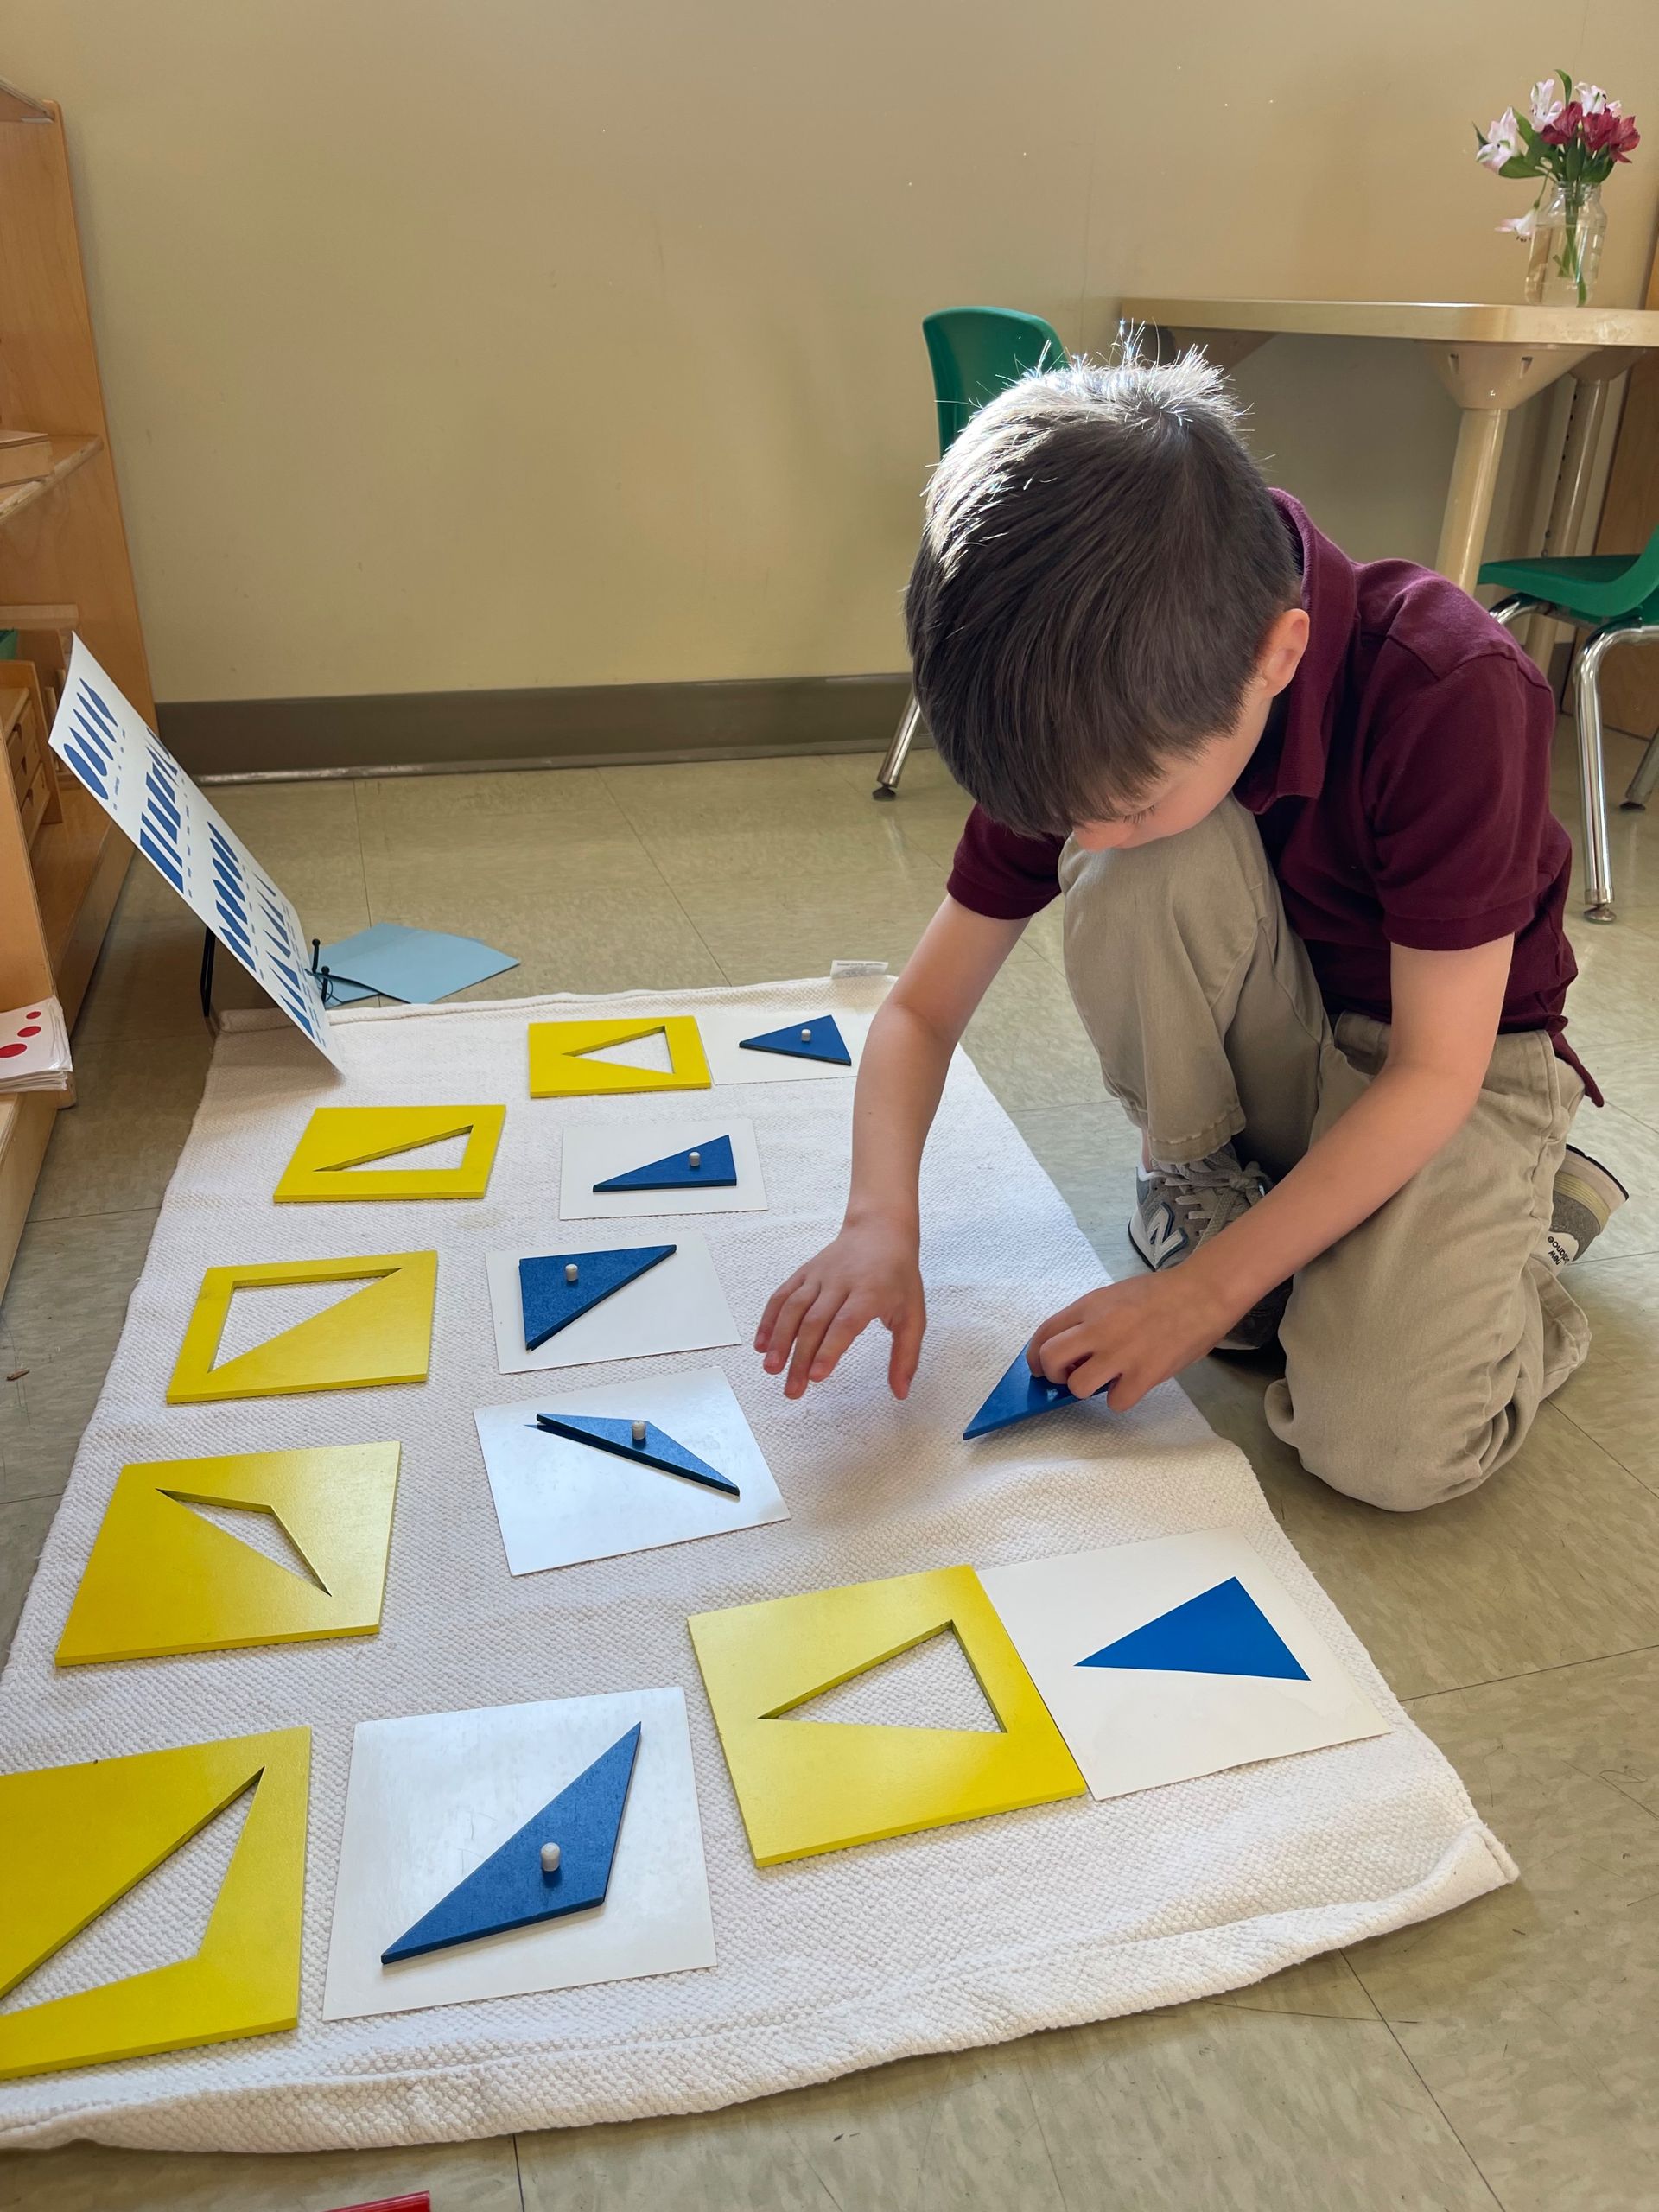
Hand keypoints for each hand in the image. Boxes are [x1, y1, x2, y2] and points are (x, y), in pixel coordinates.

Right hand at [755, 1219, 925, 1399]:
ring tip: (771, 1368)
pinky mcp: (805, 1273)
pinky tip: (762, 1344)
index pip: (845, 1323)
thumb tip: (900, 1392)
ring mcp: (819, 1276)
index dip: (829, 1349)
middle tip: (793, 1390)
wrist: (880, 1229)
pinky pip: (782, 1296)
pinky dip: (769, 1319)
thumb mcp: (913, 1315)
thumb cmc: (899, 1276)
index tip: (817, 1376)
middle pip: (815, 1322)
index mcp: (870, 1292)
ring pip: (793, 1308)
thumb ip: (906, 1355)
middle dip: (800, 1358)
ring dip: (780, 1340)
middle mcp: (841, 1282)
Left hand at [1027, 1267, 1233, 1409]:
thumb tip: (1072, 1352)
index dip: (1034, 1356)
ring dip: (1087, 1390)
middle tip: (1069, 1377)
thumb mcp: (1115, 1296)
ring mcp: (1121, 1352)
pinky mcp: (1145, 1374)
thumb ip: (1091, 1319)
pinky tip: (1132, 1385)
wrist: (1203, 1293)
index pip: (1043, 1334)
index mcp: (1089, 1306)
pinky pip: (1116, 1402)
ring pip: (1078, 1387)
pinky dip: (1121, 1399)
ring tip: (1105, 1381)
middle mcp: (1099, 1329)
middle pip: (1050, 1360)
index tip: (1040, 1368)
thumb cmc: (1161, 1294)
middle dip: (1053, 1376)